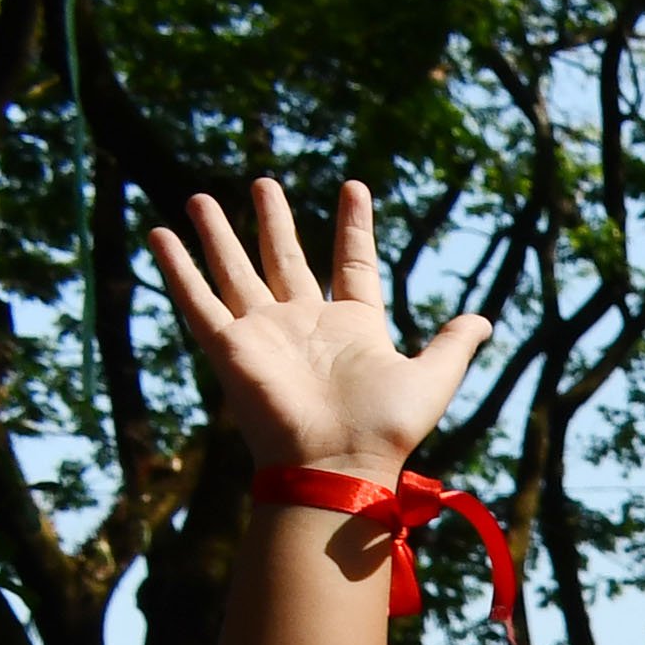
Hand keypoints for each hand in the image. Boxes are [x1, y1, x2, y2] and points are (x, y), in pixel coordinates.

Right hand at [146, 178, 490, 476]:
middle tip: (264, 181)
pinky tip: (159, 234)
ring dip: (218, 234)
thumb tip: (484, 320)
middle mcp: (305, 324)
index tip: (355, 186)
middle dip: (274, 220)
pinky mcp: (229, 346)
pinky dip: (176, 267)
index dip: (354, 226)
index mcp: (354, 326)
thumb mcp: (432, 378)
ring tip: (202, 197)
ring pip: (235, 270)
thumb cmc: (385, 428)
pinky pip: (196, 299)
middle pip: (284, 258)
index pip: (352, 263)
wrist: (337, 463)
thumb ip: (453, 345)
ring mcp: (265, 333)